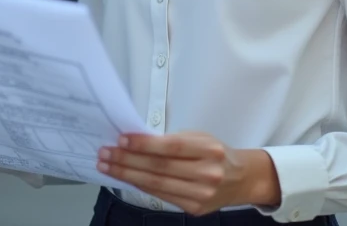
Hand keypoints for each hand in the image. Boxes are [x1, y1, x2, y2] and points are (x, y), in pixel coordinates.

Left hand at [97, 131, 280, 215]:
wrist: (240, 179)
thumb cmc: (216, 153)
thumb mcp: (201, 138)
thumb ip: (173, 141)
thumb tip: (137, 141)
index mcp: (209, 151)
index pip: (171, 147)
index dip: (144, 144)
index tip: (122, 139)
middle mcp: (207, 174)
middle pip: (159, 168)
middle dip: (128, 160)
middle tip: (105, 153)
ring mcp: (200, 195)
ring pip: (156, 185)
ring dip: (127, 175)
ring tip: (107, 166)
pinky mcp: (193, 209)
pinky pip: (161, 196)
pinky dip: (140, 186)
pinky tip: (126, 178)